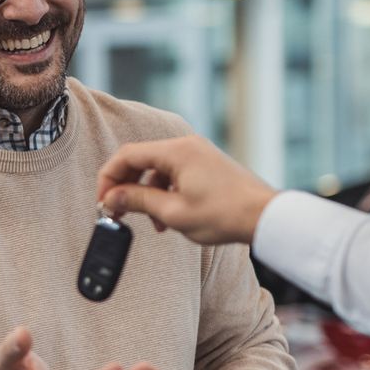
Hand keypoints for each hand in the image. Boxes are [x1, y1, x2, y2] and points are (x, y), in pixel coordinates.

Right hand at [95, 136, 277, 246]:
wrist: (265, 217)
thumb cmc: (224, 215)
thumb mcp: (173, 212)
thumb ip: (138, 201)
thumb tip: (112, 197)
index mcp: (176, 151)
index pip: (127, 156)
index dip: (109, 179)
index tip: (104, 201)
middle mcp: (186, 146)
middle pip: (141, 161)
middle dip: (126, 187)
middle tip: (119, 212)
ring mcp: (198, 154)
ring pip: (157, 170)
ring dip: (147, 194)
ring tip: (151, 223)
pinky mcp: (206, 166)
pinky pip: (175, 174)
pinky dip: (165, 193)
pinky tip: (169, 218)